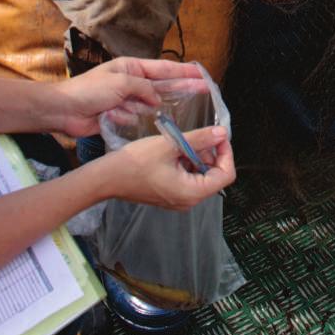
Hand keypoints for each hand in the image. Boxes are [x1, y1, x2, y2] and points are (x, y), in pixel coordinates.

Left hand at [54, 59, 205, 136]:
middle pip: (163, 85)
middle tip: (205, 88)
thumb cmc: (88, 90)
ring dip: (162, 105)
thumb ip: (143, 89)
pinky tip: (153, 121)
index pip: (164, 69)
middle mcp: (132, 82)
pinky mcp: (120, 116)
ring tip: (188, 106)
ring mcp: (126, 100)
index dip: (184, 71)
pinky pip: (138, 118)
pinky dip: (141, 119)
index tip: (201, 73)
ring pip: (151, 103)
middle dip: (184, 86)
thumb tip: (157, 99)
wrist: (63, 110)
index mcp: (132, 68)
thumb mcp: (120, 83)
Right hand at [103, 126, 235, 207]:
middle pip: (214, 175)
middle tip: (200, 135)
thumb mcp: (171, 145)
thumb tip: (222, 133)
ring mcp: (179, 199)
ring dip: (197, 156)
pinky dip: (187, 162)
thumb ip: (199, 139)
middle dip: (211, 153)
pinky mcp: (170, 194)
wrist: (108, 178)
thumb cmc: (136, 163)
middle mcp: (188, 201)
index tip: (219, 136)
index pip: (225, 175)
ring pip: (201, 175)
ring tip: (183, 141)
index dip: (226, 153)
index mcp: (192, 193)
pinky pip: (188, 178)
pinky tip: (175, 149)